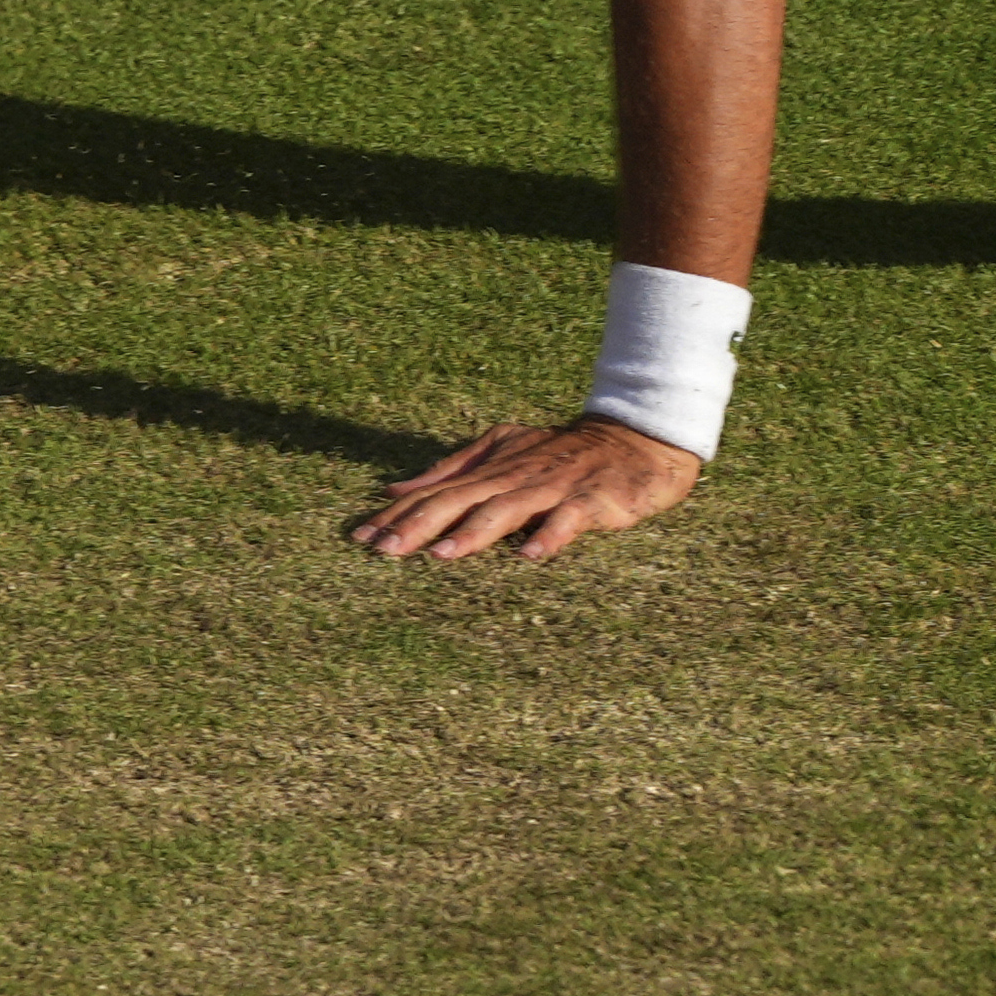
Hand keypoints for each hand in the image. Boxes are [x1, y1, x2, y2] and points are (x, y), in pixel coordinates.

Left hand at [347, 416, 702, 562]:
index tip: (359, 538)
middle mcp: (516, 475)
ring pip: (509, 508)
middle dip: (422, 525)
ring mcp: (555, 487)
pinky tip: (530, 556)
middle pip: (462, 500)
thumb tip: (392, 489)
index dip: (399, 515)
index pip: (437, 492)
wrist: (636, 439)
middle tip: (385, 551)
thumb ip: (449, 471)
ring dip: (476, 531)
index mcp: (492, 468)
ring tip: (444, 555)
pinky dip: (550, 535)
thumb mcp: (501, 453)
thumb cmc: (561, 454)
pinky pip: (570, 519)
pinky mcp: (593, 499)